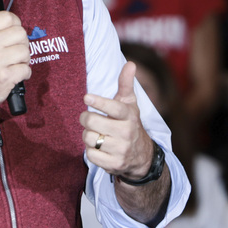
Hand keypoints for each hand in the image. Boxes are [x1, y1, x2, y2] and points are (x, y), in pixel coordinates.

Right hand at [0, 11, 30, 125]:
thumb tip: (11, 26)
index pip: (6, 17)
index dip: (15, 24)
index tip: (14, 32)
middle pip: (20, 33)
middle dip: (22, 43)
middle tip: (16, 51)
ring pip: (25, 51)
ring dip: (24, 59)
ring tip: (15, 64)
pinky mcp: (5, 77)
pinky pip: (26, 69)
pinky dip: (24, 73)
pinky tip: (15, 75)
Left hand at [80, 62, 154, 180]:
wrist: (141, 156)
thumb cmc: (129, 123)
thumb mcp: (129, 104)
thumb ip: (126, 84)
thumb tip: (130, 63)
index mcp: (128, 116)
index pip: (113, 108)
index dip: (99, 102)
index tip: (86, 97)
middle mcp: (126, 133)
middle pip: (92, 122)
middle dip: (86, 118)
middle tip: (88, 118)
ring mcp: (121, 150)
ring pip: (88, 138)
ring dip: (87, 135)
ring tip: (95, 133)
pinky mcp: (114, 164)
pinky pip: (90, 154)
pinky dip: (90, 150)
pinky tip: (98, 147)